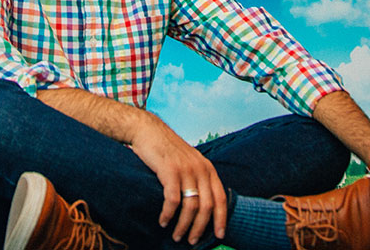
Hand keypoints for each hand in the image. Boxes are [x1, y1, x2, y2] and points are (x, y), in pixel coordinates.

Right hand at [131, 117, 227, 245]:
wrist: (148, 130)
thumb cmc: (167, 149)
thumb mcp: (189, 160)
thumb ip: (197, 177)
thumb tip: (202, 206)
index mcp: (207, 167)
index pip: (221, 197)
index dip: (221, 219)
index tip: (220, 235)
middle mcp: (199, 168)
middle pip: (206, 206)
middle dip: (200, 228)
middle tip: (192, 241)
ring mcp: (185, 169)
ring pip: (190, 206)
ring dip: (183, 226)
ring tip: (177, 236)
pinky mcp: (169, 170)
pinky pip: (172, 200)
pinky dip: (168, 215)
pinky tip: (163, 221)